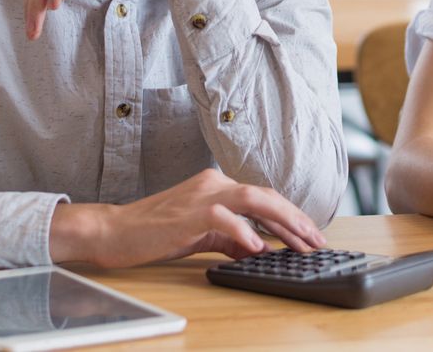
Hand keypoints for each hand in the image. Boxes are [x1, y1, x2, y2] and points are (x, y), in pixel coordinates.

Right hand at [49, 168, 325, 267]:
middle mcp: (214, 183)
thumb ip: (229, 238)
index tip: (310, 235)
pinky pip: (224, 218)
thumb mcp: (200, 234)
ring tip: (300, 242)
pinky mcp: (190, 212)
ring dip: (281, 221)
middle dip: (296, 219)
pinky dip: (244, 232)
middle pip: (265, 195)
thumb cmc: (155, 232)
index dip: (290, 215)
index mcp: (217, 185)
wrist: (115, 230)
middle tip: (317, 240)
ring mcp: (202, 194)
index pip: (263, 197)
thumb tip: (258, 249)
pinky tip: (258, 248)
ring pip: (253, 199)